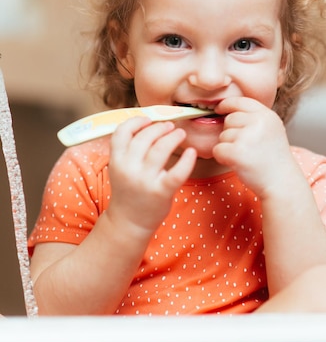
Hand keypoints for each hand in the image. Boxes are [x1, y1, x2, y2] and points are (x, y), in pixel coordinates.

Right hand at [106, 116, 196, 236]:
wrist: (129, 222)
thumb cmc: (129, 190)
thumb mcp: (120, 168)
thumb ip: (129, 148)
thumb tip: (148, 123)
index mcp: (116, 160)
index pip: (122, 131)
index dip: (136, 121)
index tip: (148, 119)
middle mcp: (128, 169)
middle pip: (145, 137)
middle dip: (160, 127)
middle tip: (170, 126)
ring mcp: (145, 181)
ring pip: (161, 149)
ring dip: (173, 137)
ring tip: (180, 134)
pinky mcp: (161, 192)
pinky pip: (177, 172)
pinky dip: (187, 161)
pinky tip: (192, 153)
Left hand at [213, 97, 298, 198]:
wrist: (282, 183)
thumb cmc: (274, 159)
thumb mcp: (271, 130)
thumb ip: (254, 119)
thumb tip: (227, 111)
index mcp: (267, 115)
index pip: (241, 101)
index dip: (227, 104)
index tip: (219, 109)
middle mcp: (258, 122)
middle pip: (229, 119)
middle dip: (231, 133)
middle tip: (246, 148)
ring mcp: (247, 137)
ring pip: (223, 136)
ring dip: (228, 147)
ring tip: (246, 156)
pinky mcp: (237, 152)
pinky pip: (217, 150)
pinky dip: (223, 158)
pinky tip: (238, 163)